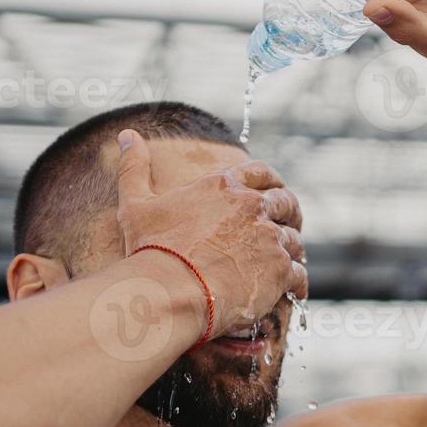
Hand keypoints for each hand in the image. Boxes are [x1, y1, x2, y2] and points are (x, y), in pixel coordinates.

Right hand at [114, 131, 306, 339]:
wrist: (171, 290)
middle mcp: (253, 207)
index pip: (260, 172)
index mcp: (225, 186)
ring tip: (289, 261)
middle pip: (286, 203)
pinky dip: (298, 282)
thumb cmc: (152, 249)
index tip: (277, 190)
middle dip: (291, 213)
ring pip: (294, 240)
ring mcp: (270, 238)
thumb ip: (134, 168)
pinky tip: (294, 291)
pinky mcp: (280, 270)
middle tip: (290, 225)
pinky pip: (299, 274)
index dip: (271, 181)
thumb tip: (127, 135)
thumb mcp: (136, 204)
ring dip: (292, 249)